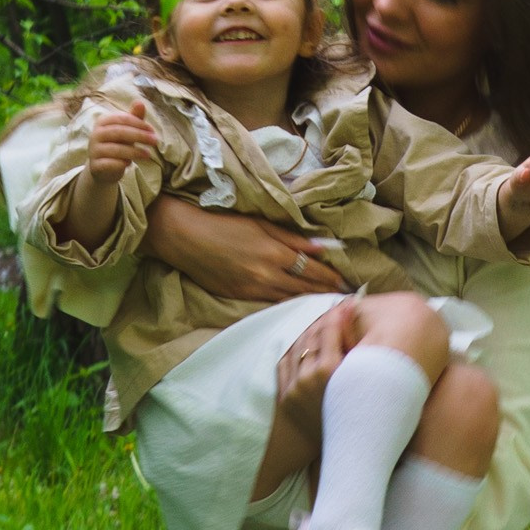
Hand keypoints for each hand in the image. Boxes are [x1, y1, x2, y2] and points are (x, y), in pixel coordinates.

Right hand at [84, 98, 163, 186]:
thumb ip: (134, 118)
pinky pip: (109, 164)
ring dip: (134, 152)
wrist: (104, 168)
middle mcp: (95, 134)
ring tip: (148, 154)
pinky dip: (121, 163)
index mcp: (102, 121)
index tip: (152, 131)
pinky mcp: (95, 165)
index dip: (139, 124)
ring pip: (115, 149)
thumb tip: (140, 102)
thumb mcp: (128, 130)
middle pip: (119, 132)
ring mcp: (94, 150)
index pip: (122, 119)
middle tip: (155, 141)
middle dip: (139, 136)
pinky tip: (129, 164)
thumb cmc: (118, 144)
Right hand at [144, 193, 347, 301]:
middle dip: (325, 293)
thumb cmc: (222, 222)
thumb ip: (292, 237)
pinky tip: (296, 307)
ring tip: (326, 306)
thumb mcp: (260, 223)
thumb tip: (322, 247)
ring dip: (308, 303)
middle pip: (304, 289)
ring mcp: (251, 290)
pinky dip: (286, 306)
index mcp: (274, 253)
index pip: (311, 270)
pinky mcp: (238, 297)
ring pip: (288, 301)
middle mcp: (266, 275)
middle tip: (343, 299)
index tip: (346, 282)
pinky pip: (269, 304)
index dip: (330, 277)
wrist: (183, 237)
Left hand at [271, 299, 364, 457]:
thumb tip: (358, 314)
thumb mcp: (366, 382)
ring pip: (298, 347)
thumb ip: (362, 350)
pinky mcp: (285, 394)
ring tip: (322, 326)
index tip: (345, 305)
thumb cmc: (362, 415)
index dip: (338, 314)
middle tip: (335, 311)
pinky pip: (286, 362)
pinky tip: (307, 345)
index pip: (330, 329)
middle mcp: (310, 377)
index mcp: (332, 372)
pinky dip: (296, 350)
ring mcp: (294, 386)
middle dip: (324, 320)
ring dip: (309, 333)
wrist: (342, 451)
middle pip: (313, 335)